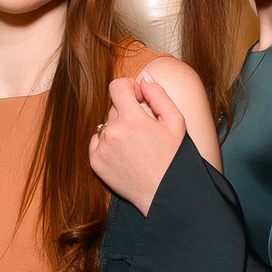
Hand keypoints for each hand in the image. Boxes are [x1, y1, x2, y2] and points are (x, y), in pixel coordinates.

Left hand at [88, 70, 186, 214]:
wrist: (162, 194)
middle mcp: (112, 131)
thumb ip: (158, 95)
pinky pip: (97, 141)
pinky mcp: (95, 161)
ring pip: (106, 124)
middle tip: (144, 130)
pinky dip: (108, 143)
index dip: (129, 88)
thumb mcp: (176, 122)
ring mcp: (101, 147)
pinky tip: (125, 153)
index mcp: (131, 119)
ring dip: (118, 128)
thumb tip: (143, 78)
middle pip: (113, 107)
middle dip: (127, 112)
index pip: (117, 86)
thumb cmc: (173, 159)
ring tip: (136, 145)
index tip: (138, 98)